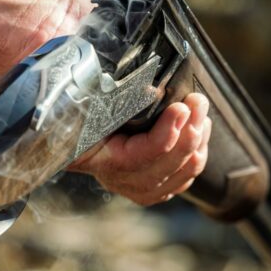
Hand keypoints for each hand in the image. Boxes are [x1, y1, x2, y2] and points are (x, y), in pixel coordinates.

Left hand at [18, 0, 211, 204]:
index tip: (200, 118)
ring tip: (192, 113)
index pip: (155, 166)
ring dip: (182, 148)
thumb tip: (180, 68)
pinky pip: (128, 165)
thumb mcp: (124, 33)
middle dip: (190, 149)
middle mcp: (101, 146)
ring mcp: (90, 150)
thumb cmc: (75, 16)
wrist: (37, 10)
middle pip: (156, 178)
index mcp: (112, 127)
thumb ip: (150, 53)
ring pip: (147, 179)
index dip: (186, 153)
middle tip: (200, 112)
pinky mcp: (77, 147)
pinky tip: (177, 116)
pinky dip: (161, 145)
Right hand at [70, 93, 211, 205]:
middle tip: (197, 102)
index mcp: (101, 158)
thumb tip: (139, 81)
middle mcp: (119, 179)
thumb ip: (103, 92)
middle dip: (191, 129)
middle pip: (169, 164)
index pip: (144, 154)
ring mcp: (137, 188)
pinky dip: (196, 155)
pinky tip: (199, 132)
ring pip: (182, 172)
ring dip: (198, 141)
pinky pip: (184, 178)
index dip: (168, 131)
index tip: (181, 107)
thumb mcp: (84, 99)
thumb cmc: (77, 112)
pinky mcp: (152, 189)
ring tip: (201, 113)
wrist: (69, 136)